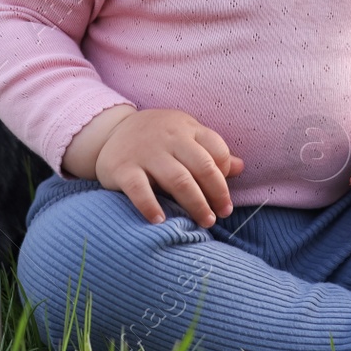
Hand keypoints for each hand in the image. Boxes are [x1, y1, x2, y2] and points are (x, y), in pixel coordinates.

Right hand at [63, 106, 243, 226]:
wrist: (109, 130)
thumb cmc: (156, 137)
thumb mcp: (184, 136)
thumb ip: (210, 151)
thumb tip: (240, 167)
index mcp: (187, 128)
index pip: (217, 150)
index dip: (225, 177)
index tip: (224, 198)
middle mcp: (169, 138)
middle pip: (202, 167)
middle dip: (216, 194)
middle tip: (220, 215)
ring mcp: (145, 153)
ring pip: (178, 180)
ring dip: (195, 204)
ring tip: (204, 222)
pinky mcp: (122, 168)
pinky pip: (139, 189)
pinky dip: (151, 206)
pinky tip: (161, 221)